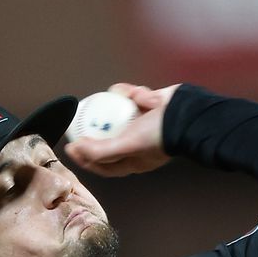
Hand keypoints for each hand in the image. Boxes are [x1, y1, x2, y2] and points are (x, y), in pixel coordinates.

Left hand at [64, 83, 180, 176]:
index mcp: (133, 160)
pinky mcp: (150, 105)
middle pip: (108, 137)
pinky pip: (133, 97)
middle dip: (96, 128)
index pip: (103, 164)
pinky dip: (132, 94)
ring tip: (109, 100)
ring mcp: (144, 123)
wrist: (186, 114)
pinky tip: (130, 92)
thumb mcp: (126, 146)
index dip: (85, 158)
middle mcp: (137, 143)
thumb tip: (75, 148)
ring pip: (120, 114)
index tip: (71, 146)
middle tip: (80, 119)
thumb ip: (99, 151)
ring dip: (115, 106)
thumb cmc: (158, 136)